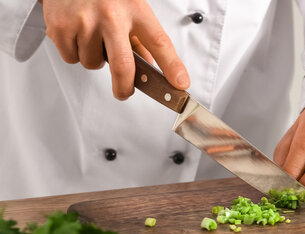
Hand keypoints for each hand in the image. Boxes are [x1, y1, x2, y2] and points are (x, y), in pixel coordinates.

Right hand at [40, 0, 189, 99]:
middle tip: (124, 92)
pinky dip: (74, 53)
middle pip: (124, 66)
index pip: (160, 43)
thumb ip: (140, 37)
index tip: (181, 85)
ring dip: (94, 59)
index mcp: (135, 9)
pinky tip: (76, 34)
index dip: (172, 67)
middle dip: (125, 87)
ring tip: (92, 37)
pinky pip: (72, 58)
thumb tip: (149, 65)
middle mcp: (111, 15)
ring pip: (94, 63)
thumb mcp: (130, 7)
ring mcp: (85, 21)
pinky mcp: (61, 27)